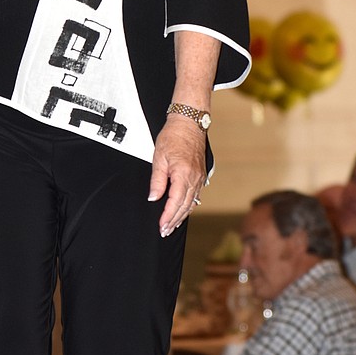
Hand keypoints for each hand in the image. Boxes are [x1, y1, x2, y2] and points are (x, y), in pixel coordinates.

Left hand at [149, 116, 205, 237]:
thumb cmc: (174, 136)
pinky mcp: (201, 175)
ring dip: (182, 215)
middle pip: (185, 206)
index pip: (175, 202)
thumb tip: (153, 198)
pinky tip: (183, 211)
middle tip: (165, 231)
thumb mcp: (159, 157)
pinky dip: (189, 205)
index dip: (168, 216)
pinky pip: (196, 195)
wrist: (189, 123)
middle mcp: (194, 178)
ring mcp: (200, 177)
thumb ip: (157, 181)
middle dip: (174, 220)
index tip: (161, 226)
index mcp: (183, 174)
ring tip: (172, 225)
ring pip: (191, 202)